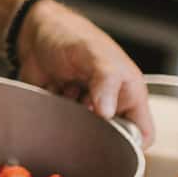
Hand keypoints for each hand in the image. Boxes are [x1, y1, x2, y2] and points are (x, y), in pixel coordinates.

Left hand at [15, 0, 154, 147]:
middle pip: (109, 138)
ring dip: (71, 117)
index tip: (113, 143)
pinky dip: (54, 113)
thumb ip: (107, 82)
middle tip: (82, 106)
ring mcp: (85, 109)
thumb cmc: (74, 36)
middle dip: (94, 128)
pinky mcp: (62, 110)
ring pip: (82, 133)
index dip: (133, 144)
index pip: (142, 133)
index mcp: (130, 94)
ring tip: (68, 90)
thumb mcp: (96, 55)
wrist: (34, 33)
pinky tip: (53, 90)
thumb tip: (108, 112)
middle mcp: (110, 105)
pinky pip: (59, 126)